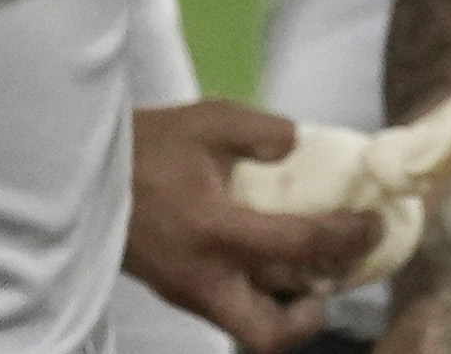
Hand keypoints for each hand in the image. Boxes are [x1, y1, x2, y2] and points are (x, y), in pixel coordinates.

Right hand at [125, 99, 377, 347]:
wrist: (75, 176)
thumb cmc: (143, 145)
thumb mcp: (206, 119)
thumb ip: (261, 130)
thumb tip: (298, 144)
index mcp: (216, 230)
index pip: (299, 246)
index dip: (348, 238)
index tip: (375, 224)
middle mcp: (203, 276)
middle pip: (267, 334)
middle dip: (310, 317)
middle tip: (334, 278)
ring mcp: (186, 292)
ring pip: (246, 328)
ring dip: (284, 310)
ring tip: (308, 273)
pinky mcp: (174, 291)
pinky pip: (226, 309)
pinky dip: (257, 296)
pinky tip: (269, 262)